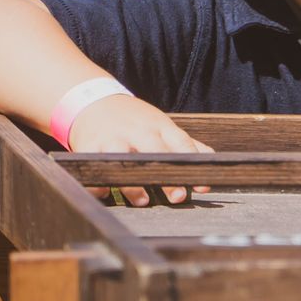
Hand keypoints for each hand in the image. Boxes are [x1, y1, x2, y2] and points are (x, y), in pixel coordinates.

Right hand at [65, 95, 213, 206]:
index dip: (192, 162)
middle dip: (167, 173)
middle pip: (154, 151)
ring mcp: (112, 138)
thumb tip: (212, 162)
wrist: (94, 100)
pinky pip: (92, 166)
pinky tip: (104, 194)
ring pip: (122, 158)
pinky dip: (96, 181)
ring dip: (132, 181)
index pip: (180, 142)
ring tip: (143, 200)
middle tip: (179, 196)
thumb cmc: (135, 120)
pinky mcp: (88, 145)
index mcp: (158, 126)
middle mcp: (136, 131)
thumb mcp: (161, 126)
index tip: (202, 185)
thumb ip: (186, 144)